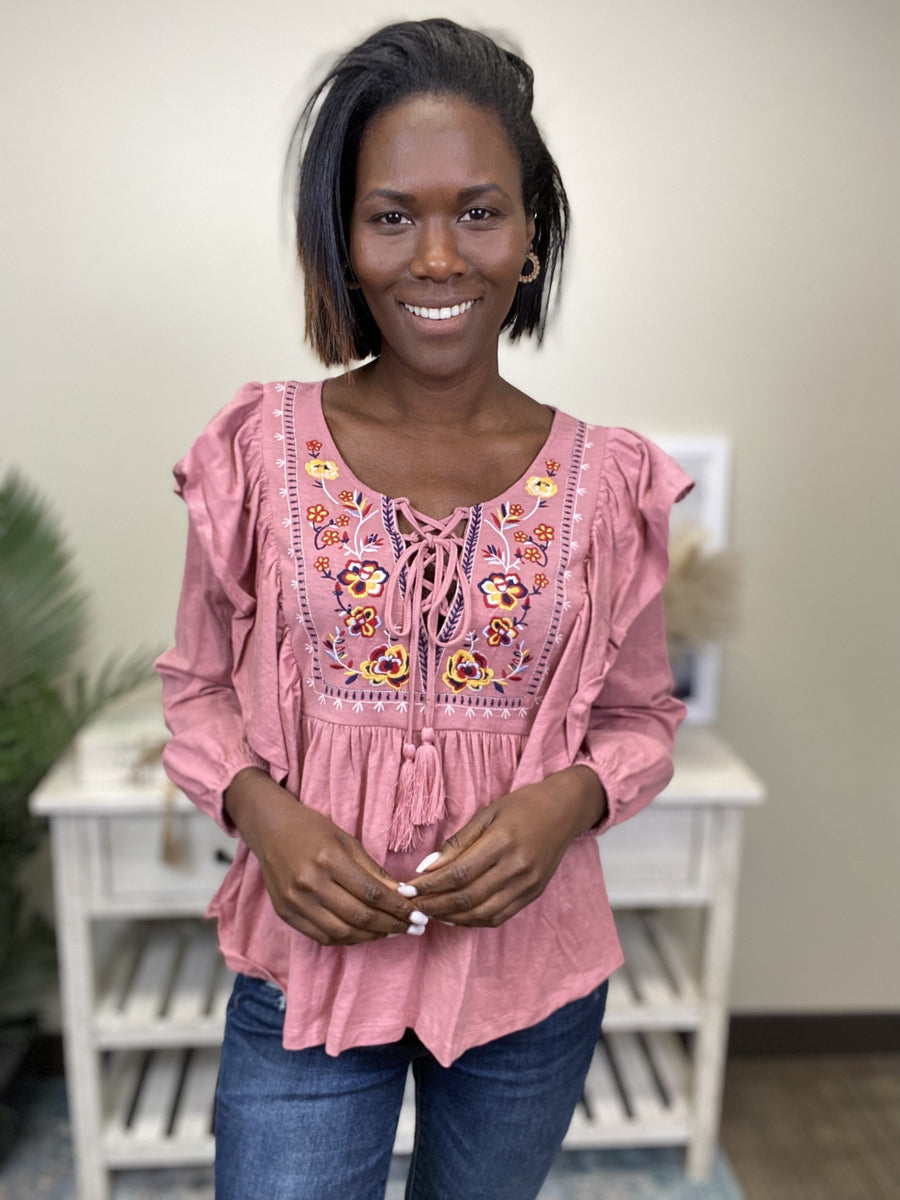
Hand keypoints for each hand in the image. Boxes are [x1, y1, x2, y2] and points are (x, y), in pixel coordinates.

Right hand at [224, 768, 421, 945]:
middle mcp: (310, 884)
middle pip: (360, 917)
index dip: (399, 909)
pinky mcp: (286, 914)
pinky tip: (366, 933)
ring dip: (373, 937)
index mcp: (329, 860)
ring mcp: (296, 902)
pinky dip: (348, 939)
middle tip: (415, 928)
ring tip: (394, 932)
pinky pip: (323, 937)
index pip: (372, 894)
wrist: (270, 829)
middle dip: (393, 926)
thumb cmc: (312, 829)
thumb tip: (403, 895)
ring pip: (343, 933)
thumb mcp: (347, 840)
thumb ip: (374, 871)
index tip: (419, 915)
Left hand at [408, 766, 606, 928]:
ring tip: (429, 912)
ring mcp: (528, 884)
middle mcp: (517, 867)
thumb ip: (458, 842)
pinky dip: (473, 921)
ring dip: (451, 917)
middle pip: (468, 897)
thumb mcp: (487, 813)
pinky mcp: (533, 895)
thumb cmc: (522, 806)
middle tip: (412, 905)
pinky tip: (455, 916)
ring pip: (482, 913)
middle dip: (434, 904)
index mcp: (503, 841)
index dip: (429, 885)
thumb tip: (427, 867)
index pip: (458, 873)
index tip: (408, 889)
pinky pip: (499, 916)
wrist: (564, 810)